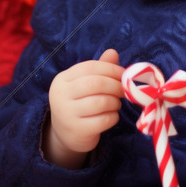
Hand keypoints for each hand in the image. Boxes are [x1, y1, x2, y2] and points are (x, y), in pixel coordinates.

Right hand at [43, 49, 123, 168]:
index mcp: (62, 79)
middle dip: (115, 85)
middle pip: (95, 83)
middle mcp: (61, 95)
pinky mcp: (77, 131)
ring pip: (100, 102)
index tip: (124, 75)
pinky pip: (103, 120)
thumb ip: (99, 68)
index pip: (90, 67)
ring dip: (115, 102)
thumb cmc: (79, 102)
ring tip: (116, 103)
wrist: (66, 134)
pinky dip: (113, 117)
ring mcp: (67, 114)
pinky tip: (112, 116)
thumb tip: (113, 52)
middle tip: (124, 90)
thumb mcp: (85, 83)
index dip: (111, 69)